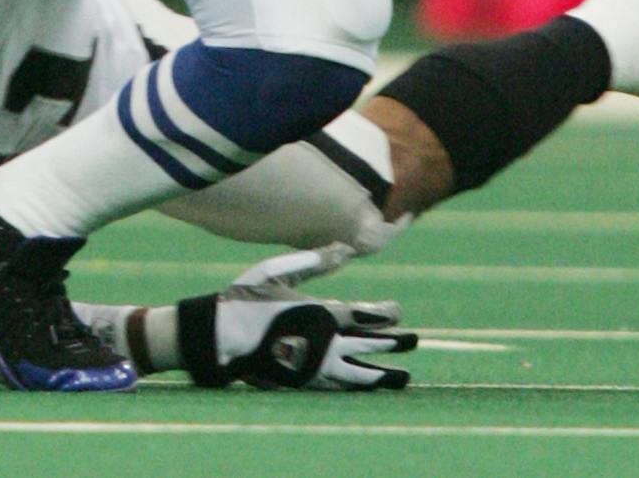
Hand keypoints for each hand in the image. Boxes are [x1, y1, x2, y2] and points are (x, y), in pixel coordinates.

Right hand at [177, 244, 415, 390]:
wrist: (223, 336)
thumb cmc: (248, 298)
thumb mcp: (279, 271)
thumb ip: (314, 262)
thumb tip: (344, 249)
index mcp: (321, 314)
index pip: (364, 316)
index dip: (385, 314)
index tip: (398, 312)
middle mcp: (324, 343)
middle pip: (368, 346)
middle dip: (393, 344)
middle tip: (414, 342)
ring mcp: (315, 367)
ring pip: (358, 373)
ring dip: (382, 374)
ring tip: (403, 378)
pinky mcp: (303, 383)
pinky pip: (339, 387)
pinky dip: (357, 387)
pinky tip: (364, 388)